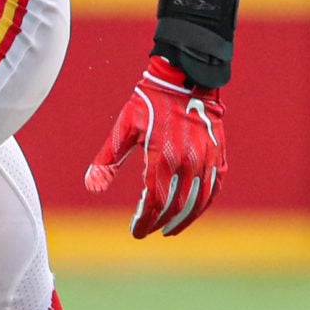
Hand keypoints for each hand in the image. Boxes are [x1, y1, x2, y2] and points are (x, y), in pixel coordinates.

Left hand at [84, 60, 223, 237]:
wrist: (186, 78)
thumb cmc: (150, 101)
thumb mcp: (124, 127)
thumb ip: (107, 159)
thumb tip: (92, 186)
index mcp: (162, 158)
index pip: (154, 202)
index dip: (145, 221)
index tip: (136, 232)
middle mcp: (187, 163)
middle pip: (175, 207)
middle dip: (160, 223)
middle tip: (149, 230)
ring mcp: (206, 161)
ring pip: (197, 202)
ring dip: (183, 220)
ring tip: (169, 229)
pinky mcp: (218, 156)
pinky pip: (213, 188)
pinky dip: (202, 204)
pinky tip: (192, 211)